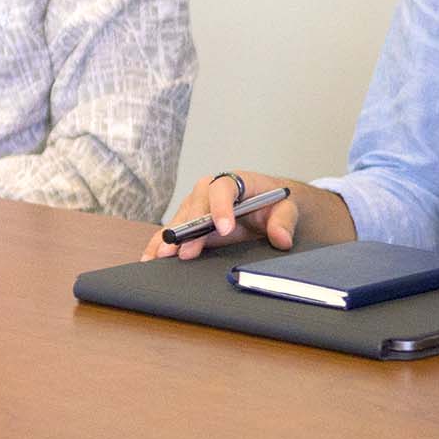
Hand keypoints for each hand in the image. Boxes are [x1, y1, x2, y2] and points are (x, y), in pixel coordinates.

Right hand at [145, 171, 336, 259]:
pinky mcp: (189, 221)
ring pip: (180, 219)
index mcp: (236, 181)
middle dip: (190, 230)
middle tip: (185, 251)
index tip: (223, 229)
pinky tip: (151, 257)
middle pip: (196, 205)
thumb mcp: (287, 209)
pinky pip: (174, 231)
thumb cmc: (275, 203)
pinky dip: (161, 243)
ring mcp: (197, 205)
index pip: (223, 188)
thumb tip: (281, 239)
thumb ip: (284, 222)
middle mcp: (210, 190)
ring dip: (170, 239)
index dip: (221, 207)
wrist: (266, 205)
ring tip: (159, 257)